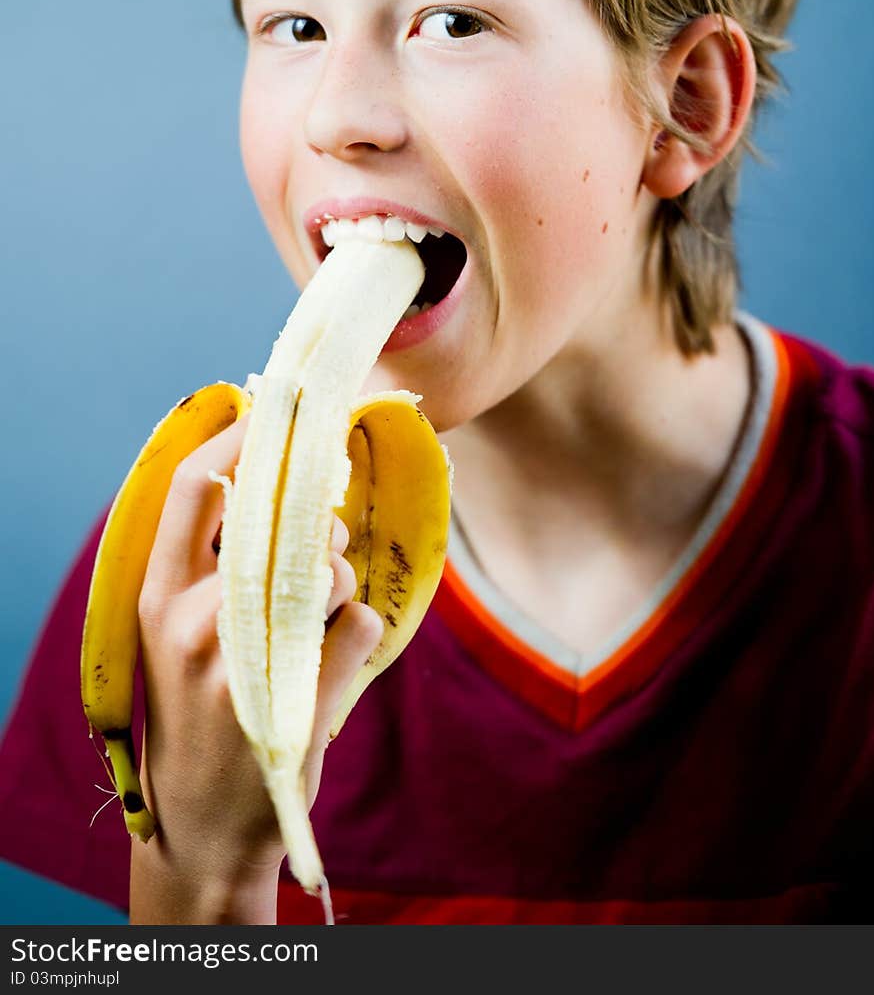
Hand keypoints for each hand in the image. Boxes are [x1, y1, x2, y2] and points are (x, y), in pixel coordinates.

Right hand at [129, 414, 382, 923]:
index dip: (237, 436)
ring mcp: (243, 663)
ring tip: (320, 615)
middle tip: (327, 535)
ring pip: (328, 570)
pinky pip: (360, 622)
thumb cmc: (201, 703)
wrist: (203, 821)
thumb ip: (212, 560)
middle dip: (317, 518)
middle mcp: (191, 621)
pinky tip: (333, 656)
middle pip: (276, 520)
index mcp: (156, 594)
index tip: (274, 409)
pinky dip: (360, 630)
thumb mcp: (178, 630)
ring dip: (342, 581)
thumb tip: (280, 476)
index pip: (190, 487)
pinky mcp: (299, 700)